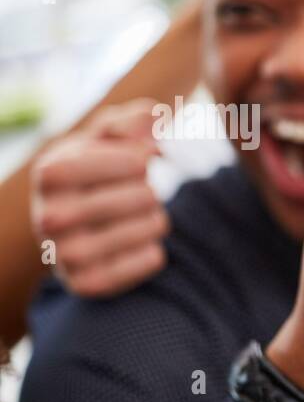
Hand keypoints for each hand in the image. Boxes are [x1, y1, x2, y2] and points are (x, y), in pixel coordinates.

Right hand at [30, 99, 167, 296]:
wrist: (69, 229)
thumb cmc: (93, 172)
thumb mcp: (105, 138)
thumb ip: (131, 121)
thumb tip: (154, 117)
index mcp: (50, 173)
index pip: (131, 162)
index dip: (145, 160)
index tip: (139, 161)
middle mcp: (49, 217)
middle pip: (146, 195)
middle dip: (151, 190)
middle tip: (135, 195)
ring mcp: (66, 255)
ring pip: (154, 226)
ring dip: (156, 219)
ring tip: (134, 218)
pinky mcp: (87, 284)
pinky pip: (152, 260)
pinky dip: (152, 250)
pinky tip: (132, 246)